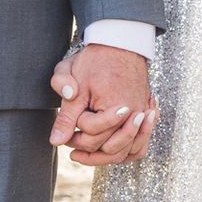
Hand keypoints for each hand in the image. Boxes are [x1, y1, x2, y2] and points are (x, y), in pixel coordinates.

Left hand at [49, 45, 155, 165]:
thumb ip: (66, 114)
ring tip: (85, 153)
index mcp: (115, 107)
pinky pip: (140, 145)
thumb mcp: (75, 84)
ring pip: (127, 152)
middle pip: (111, 149)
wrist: (120, 44)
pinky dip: (126, 151)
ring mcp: (142, 116)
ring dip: (106, 157)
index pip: (92, 134)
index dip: (75, 133)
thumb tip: (56, 141)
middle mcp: (133, 115)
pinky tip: (109, 150)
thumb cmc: (96, 61)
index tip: (68, 126)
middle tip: (72, 142)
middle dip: (88, 149)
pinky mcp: (144, 114)